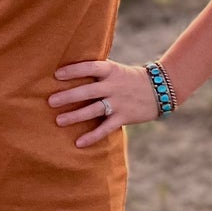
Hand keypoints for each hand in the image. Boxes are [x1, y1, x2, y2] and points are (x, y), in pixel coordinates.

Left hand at [48, 57, 162, 145]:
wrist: (160, 89)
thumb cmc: (129, 79)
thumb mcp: (115, 69)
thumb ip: (97, 71)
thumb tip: (69, 70)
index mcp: (111, 71)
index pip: (90, 67)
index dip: (73, 70)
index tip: (57, 75)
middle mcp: (113, 86)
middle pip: (88, 90)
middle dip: (68, 96)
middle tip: (50, 101)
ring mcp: (119, 102)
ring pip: (94, 110)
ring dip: (75, 116)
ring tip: (58, 121)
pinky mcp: (124, 117)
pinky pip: (106, 128)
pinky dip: (92, 136)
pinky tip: (79, 143)